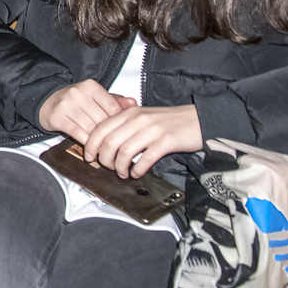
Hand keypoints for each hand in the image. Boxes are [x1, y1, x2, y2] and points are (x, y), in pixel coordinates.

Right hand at [39, 79, 133, 143]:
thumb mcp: (95, 97)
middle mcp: (78, 93)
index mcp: (91, 86)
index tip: (120, 131)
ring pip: (91, 128)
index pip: (113, 107)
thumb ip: (115, 101)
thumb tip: (134, 103)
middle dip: (109, 134)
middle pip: (102, 119)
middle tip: (115, 144)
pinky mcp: (57, 117)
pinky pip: (78, 134)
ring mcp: (67, 105)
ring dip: (99, 141)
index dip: (118, 122)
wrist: (47, 102)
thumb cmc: (76, 101)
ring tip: (105, 149)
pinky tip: (91, 148)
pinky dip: (87, 143)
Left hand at [81, 105, 202, 178]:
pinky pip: (145, 158)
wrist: (198, 119)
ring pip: (125, 152)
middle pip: (109, 142)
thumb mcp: (143, 117)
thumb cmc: (169, 121)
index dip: (91, 144)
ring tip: (123, 174)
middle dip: (104, 159)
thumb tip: (106, 143)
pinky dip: (138, 169)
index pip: (101, 128)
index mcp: (129, 113)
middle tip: (108, 168)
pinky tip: (137, 173)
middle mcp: (138, 119)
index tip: (89, 156)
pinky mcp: (167, 141)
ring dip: (120, 167)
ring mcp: (152, 130)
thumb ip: (125, 126)